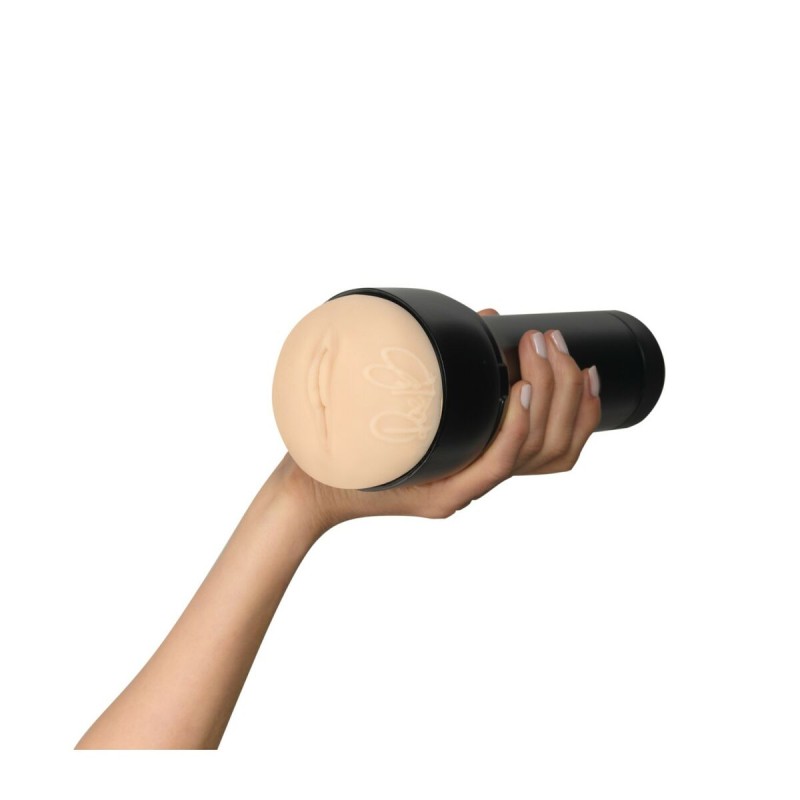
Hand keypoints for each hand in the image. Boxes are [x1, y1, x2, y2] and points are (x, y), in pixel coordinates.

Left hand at [284, 309, 601, 531]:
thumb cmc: (364, 436)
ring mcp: (465, 489)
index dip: (586, 409)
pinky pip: (493, 466)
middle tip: (552, 341)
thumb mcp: (420, 394)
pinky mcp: (439, 496)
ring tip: (537, 350)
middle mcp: (483, 479)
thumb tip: (489, 316)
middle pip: (556, 445)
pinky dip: (513, 426)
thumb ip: (456, 364)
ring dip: (546, 394)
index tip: (585, 364)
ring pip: (533, 451)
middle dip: (568, 387)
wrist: (313, 482)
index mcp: (486, 460)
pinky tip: (518, 390)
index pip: (561, 448)